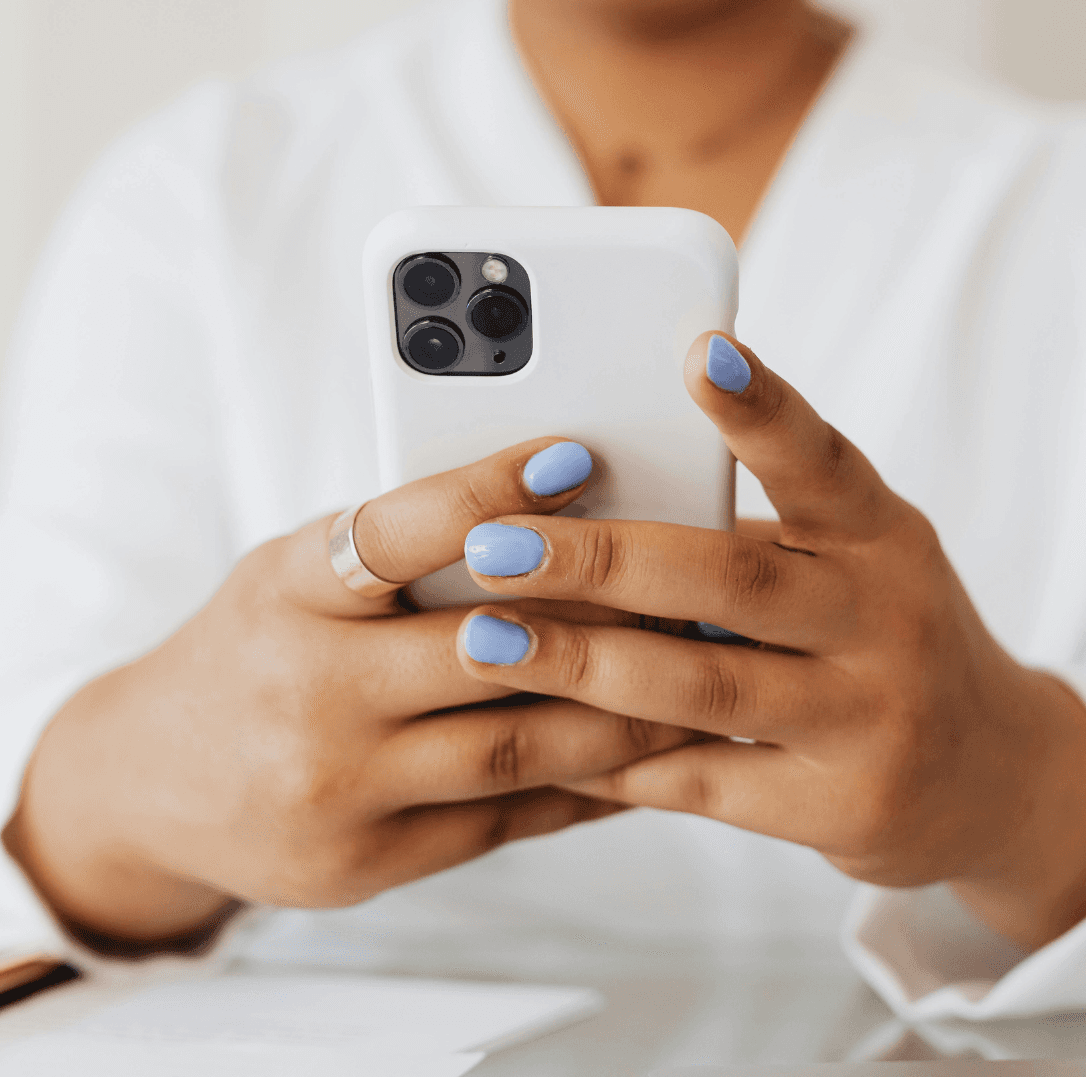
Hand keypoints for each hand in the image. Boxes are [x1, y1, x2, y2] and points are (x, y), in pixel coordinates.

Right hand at [3, 440, 690, 952]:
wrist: (153, 783)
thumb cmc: (252, 648)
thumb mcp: (295, 574)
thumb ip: (397, 553)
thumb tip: (548, 514)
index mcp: (287, 593)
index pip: (392, 532)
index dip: (487, 492)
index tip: (575, 455)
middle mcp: (307, 692)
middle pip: (483, 650)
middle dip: (605, 622)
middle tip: (696, 591)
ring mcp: (336, 791)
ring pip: (516, 747)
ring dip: (623, 714)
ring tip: (699, 677)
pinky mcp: (367, 864)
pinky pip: (506, 821)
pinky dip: (585, 786)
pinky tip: (646, 757)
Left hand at [454, 334, 1085, 949]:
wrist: (995, 778)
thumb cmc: (885, 639)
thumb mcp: (853, 565)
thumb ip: (751, 537)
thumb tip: (592, 505)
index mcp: (884, 536)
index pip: (821, 460)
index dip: (761, 408)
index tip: (700, 351)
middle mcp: (887, 619)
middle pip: (730, 577)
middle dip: (599, 557)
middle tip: (493, 541)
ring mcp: (869, 720)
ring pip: (702, 685)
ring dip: (580, 662)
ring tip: (483, 639)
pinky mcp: (839, 808)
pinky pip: (702, 778)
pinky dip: (613, 756)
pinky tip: (540, 734)